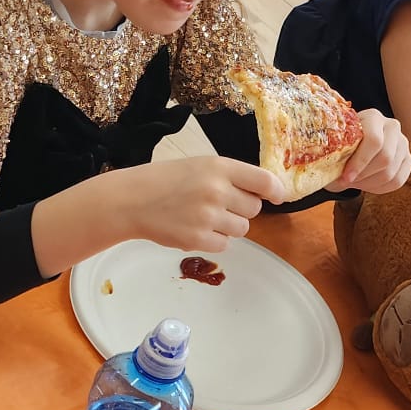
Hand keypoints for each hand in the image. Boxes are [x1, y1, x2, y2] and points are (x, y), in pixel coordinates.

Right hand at [114, 158, 286, 250]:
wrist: (132, 200)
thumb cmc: (168, 180)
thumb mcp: (201, 165)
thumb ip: (232, 177)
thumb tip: (266, 192)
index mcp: (219, 167)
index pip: (264, 181)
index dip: (276, 191)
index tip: (278, 196)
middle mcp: (216, 191)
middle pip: (254, 209)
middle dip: (241, 208)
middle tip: (218, 204)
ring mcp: (207, 217)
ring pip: (242, 229)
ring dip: (229, 226)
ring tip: (204, 216)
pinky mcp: (198, 240)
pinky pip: (225, 244)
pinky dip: (214, 240)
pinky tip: (195, 228)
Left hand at [331, 109, 410, 194]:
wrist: (353, 146)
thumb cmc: (340, 145)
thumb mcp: (335, 146)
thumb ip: (334, 155)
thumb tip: (331, 173)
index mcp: (373, 117)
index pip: (374, 140)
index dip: (360, 162)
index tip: (345, 177)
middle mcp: (392, 126)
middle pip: (386, 157)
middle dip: (364, 175)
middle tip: (347, 182)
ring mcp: (403, 143)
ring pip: (391, 172)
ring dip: (369, 183)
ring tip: (354, 182)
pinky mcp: (407, 159)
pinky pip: (397, 181)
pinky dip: (379, 188)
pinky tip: (366, 184)